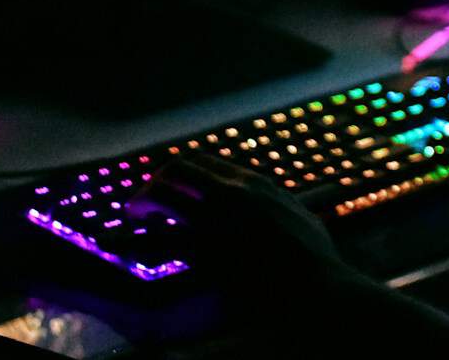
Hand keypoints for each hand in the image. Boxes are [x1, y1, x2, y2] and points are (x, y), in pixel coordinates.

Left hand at [136, 154, 362, 300]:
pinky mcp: (203, 250)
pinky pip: (156, 240)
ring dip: (140, 207)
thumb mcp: (302, 218)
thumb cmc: (315, 260)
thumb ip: (282, 206)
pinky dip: (137, 244)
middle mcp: (231, 191)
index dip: (181, 176)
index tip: (172, 194)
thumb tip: (285, 205)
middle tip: (145, 210)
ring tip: (133, 226)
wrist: (314, 287)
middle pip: (177, 169)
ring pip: (160, 194)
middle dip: (155, 186)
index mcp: (254, 183)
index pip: (204, 162)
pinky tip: (135, 255)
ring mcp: (215, 217)